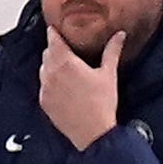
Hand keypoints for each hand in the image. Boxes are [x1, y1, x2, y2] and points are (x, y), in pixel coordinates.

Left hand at [38, 27, 121, 150]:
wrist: (93, 133)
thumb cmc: (102, 104)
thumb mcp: (109, 74)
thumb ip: (112, 51)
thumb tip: (119, 35)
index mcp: (66, 62)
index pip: (53, 40)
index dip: (53, 33)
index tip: (55, 29)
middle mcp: (51, 73)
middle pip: (47, 53)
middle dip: (55, 49)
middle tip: (66, 50)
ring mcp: (45, 88)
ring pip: (43, 69)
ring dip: (50, 65)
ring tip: (65, 69)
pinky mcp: (44, 102)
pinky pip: (43, 85)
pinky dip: (49, 82)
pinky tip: (62, 87)